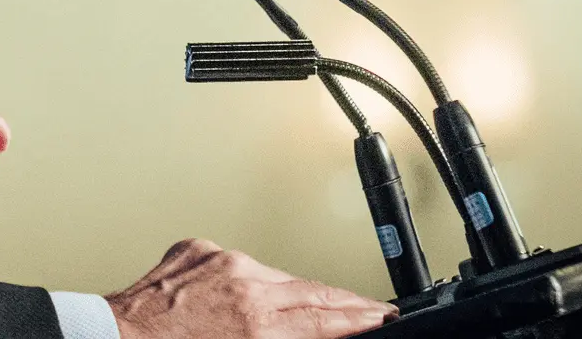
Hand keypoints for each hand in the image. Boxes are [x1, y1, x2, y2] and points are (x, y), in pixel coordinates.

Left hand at [107, 239, 395, 338]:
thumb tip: (311, 335)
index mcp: (258, 324)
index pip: (327, 318)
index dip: (362, 318)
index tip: (383, 317)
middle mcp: (244, 285)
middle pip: (313, 291)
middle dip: (345, 302)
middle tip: (369, 309)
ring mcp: (221, 262)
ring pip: (276, 275)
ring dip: (292, 293)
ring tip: (309, 309)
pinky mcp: (198, 250)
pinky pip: (236, 264)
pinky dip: (245, 280)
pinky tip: (243, 297)